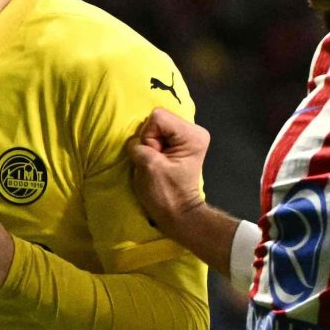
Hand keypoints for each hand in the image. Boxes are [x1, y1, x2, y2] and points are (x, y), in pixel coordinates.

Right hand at [126, 107, 211, 235]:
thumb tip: (135, 140)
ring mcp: (188, 136)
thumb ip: (139, 145)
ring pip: (156, 126)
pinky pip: (159, 134)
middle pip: (158, 119)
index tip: (155, 157)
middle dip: (150, 140)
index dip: (149, 137)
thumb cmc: (165, 193)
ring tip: (158, 163)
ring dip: (151, 145)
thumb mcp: (148, 166)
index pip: (157, 117)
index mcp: (192, 135)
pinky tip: (159, 161)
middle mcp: (194, 130)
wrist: (177, 213)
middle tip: (156, 161)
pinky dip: (154, 147)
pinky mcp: (181, 142)